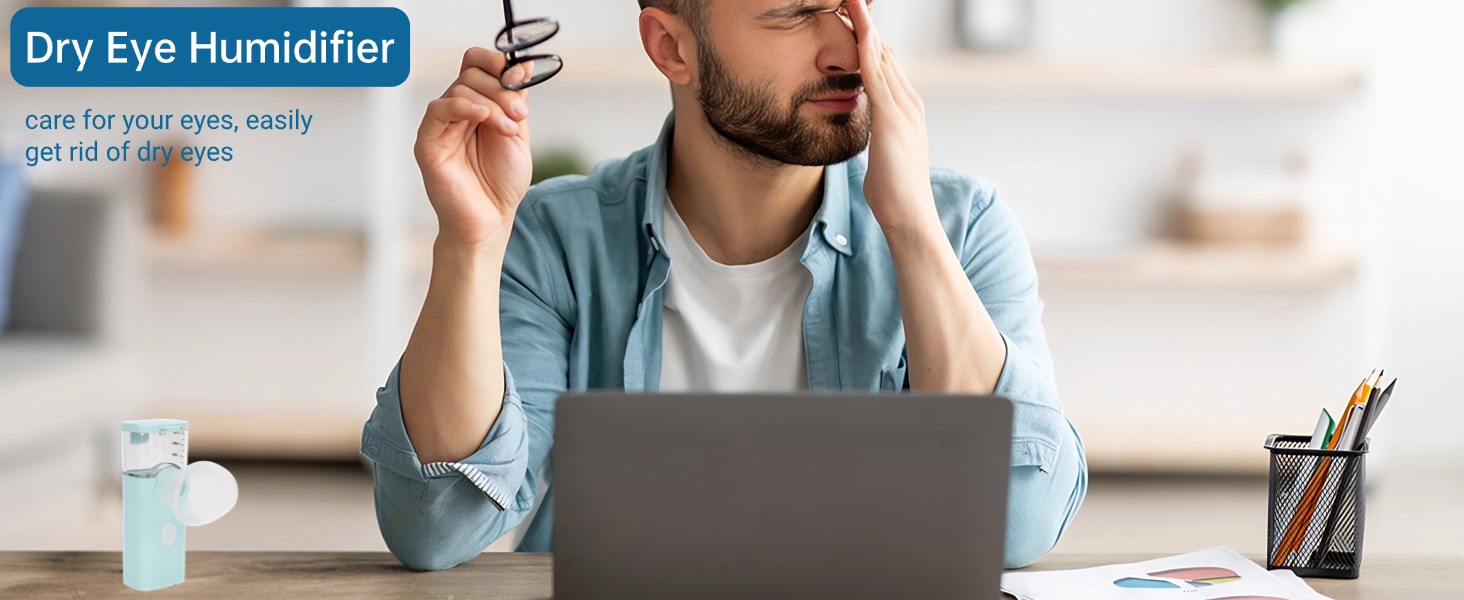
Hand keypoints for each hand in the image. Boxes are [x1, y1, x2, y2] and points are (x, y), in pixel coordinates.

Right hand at [414, 47, 533, 249]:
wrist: (491, 220)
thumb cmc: (502, 182)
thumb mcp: (517, 133)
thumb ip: (516, 99)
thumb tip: (523, 64)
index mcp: (477, 104)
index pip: (477, 63)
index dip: (498, 62)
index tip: (521, 78)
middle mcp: (456, 110)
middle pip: (472, 72)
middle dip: (502, 88)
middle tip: (520, 114)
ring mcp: (440, 125)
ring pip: (460, 87)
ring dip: (493, 103)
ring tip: (509, 129)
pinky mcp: (428, 142)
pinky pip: (439, 109)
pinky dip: (464, 106)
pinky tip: (485, 118)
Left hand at [845, 0, 938, 238]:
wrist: (910, 218)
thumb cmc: (894, 194)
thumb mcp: (883, 155)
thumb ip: (879, 137)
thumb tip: (870, 132)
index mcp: (906, 110)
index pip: (886, 65)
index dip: (869, 40)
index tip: (852, 19)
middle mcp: (909, 103)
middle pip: (885, 52)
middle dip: (866, 24)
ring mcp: (903, 109)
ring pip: (882, 55)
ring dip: (866, 26)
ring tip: (851, 0)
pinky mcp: (892, 119)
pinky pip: (876, 74)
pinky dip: (866, 47)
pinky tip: (858, 28)